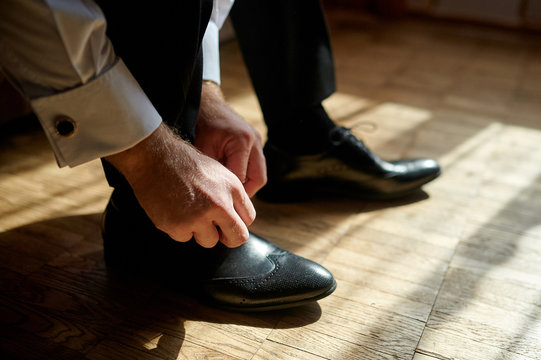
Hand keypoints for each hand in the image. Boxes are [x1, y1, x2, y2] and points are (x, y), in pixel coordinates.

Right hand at [105, 124, 255, 247]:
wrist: (153, 157)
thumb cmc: (184, 163)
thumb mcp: (217, 172)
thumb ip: (230, 195)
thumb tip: (237, 218)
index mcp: (232, 188)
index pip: (248, 218)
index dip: (237, 222)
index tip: (228, 222)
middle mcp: (220, 204)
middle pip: (237, 237)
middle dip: (228, 237)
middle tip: (216, 232)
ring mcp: (199, 217)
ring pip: (210, 241)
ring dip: (200, 232)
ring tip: (187, 211)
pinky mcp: (178, 227)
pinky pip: (185, 238)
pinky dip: (179, 229)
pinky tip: (172, 210)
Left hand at [195, 81, 266, 196]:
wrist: (208, 105)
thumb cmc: (203, 126)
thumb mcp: (204, 149)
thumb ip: (213, 171)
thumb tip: (217, 195)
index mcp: (242, 142)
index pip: (242, 177)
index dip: (232, 192)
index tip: (221, 203)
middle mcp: (255, 141)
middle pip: (259, 179)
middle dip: (246, 193)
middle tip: (230, 201)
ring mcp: (258, 141)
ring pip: (260, 174)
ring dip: (247, 184)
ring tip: (230, 191)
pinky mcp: (257, 143)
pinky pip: (256, 166)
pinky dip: (247, 175)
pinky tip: (232, 179)